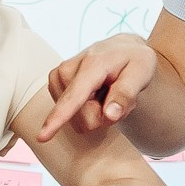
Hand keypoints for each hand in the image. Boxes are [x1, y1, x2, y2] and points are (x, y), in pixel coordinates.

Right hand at [39, 35, 160, 138]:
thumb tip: (109, 115)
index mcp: (91, 65)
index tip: (42, 136)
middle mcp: (67, 69)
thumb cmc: (134, 61)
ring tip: (107, 92)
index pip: (74, 97)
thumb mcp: (142, 73)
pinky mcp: (55, 83)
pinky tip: (96, 93)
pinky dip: (87, 109)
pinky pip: (70, 114)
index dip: (58, 118)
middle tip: (116, 97)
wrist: (122, 48)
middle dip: (103, 116)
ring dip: (95, 112)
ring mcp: (58, 76)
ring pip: (76, 119)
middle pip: (83, 119)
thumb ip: (126, 94)